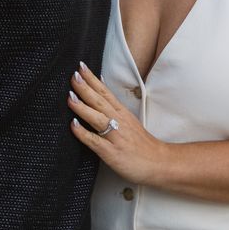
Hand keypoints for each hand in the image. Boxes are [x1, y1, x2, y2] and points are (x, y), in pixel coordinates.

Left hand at [68, 63, 169, 185]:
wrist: (158, 163)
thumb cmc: (142, 144)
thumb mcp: (129, 121)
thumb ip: (114, 107)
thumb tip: (101, 90)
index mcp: (122, 113)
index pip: (105, 92)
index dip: (92, 79)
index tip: (80, 67)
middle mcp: (119, 121)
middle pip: (100, 101)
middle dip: (86, 87)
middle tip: (73, 75)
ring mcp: (115, 136)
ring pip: (97, 118)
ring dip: (82, 107)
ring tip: (70, 96)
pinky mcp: (111, 152)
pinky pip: (95, 141)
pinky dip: (83, 133)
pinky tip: (73, 125)